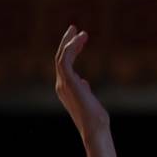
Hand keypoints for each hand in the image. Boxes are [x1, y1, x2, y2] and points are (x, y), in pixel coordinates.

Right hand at [54, 26, 119, 156]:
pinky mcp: (67, 81)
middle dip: (66, 42)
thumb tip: (84, 82)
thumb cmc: (96, 118)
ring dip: (69, 42)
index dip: (71, 50)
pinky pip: (65, 59)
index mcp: (66, 88)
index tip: (79, 39)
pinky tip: (79, 39)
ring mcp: (62, 83)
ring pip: (61, 56)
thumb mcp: (90, 100)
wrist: (95, 128)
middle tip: (74, 28)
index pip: (65, 65)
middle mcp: (61, 84)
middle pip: (60, 58)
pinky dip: (71, 48)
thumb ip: (84, 90)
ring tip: (79, 31)